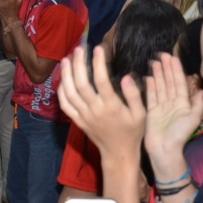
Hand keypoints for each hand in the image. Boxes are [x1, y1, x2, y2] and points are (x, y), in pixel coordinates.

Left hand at [57, 46, 146, 164]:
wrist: (118, 153)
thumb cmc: (132, 132)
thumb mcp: (141, 114)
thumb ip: (134, 95)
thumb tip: (126, 77)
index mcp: (111, 106)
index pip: (102, 81)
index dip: (98, 63)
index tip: (98, 49)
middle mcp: (95, 110)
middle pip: (81, 84)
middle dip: (78, 64)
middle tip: (79, 49)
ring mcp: (84, 116)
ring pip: (70, 93)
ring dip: (66, 75)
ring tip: (66, 59)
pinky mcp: (77, 121)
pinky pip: (65, 105)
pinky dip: (61, 91)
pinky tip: (62, 79)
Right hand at [143, 54, 202, 157]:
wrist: (165, 149)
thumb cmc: (180, 135)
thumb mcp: (193, 119)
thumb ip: (197, 104)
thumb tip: (201, 90)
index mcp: (182, 103)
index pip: (179, 82)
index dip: (176, 70)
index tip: (173, 58)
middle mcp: (172, 102)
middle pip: (169, 82)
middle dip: (167, 68)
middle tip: (162, 54)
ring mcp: (161, 106)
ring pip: (160, 86)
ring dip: (158, 74)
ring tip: (155, 62)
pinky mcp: (151, 110)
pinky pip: (151, 95)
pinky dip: (150, 86)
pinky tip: (149, 76)